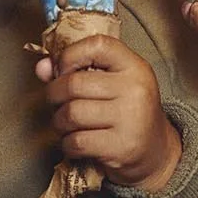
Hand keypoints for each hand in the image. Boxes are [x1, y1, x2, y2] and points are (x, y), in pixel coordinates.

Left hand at [34, 32, 183, 192]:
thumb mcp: (111, 84)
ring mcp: (131, 119)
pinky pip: (76, 141)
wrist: (154, 152)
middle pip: (74, 84)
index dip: (70, 55)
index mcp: (135, 66)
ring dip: (59, 122)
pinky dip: (67, 144)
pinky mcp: (122, 147)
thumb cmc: (126, 112)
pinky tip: (75, 142)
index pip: (97, 45)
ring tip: (66, 124)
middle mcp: (136, 89)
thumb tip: (42, 67)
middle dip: (54, 95)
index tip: (63, 70)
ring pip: (71, 114)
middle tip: (57, 103)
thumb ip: (77, 70)